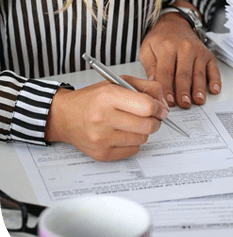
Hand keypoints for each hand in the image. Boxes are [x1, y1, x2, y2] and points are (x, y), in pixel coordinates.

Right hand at [45, 76, 167, 160]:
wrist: (65, 116)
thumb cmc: (93, 98)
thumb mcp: (118, 82)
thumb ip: (146, 88)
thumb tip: (164, 105)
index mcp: (108, 96)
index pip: (147, 106)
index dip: (158, 107)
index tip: (159, 108)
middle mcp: (103, 118)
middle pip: (148, 125)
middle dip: (154, 120)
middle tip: (149, 117)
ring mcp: (101, 138)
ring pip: (142, 139)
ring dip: (142, 131)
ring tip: (131, 124)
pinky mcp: (102, 154)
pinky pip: (133, 150)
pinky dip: (133, 143)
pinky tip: (122, 134)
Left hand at [139, 3, 220, 108]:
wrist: (175, 24)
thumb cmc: (160, 39)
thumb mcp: (147, 49)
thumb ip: (149, 67)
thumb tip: (154, 85)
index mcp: (167, 47)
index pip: (166, 72)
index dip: (167, 88)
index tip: (167, 101)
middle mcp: (185, 48)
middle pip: (184, 74)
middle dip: (184, 91)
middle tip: (184, 104)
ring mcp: (198, 52)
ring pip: (199, 73)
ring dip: (199, 89)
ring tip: (198, 101)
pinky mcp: (208, 55)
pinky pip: (213, 69)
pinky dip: (215, 80)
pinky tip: (214, 89)